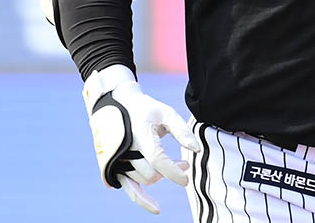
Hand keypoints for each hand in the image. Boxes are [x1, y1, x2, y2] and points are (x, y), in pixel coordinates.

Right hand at [83, 65, 202, 214]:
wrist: (118, 106)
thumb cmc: (146, 110)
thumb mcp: (166, 113)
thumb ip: (182, 131)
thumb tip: (197, 150)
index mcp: (139, 135)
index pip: (157, 159)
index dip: (173, 171)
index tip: (187, 177)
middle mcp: (126, 150)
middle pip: (152, 173)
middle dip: (171, 171)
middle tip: (184, 163)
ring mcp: (119, 161)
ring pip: (144, 180)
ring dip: (161, 176)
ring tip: (172, 164)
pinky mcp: (117, 168)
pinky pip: (129, 189)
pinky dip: (142, 200)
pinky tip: (156, 208)